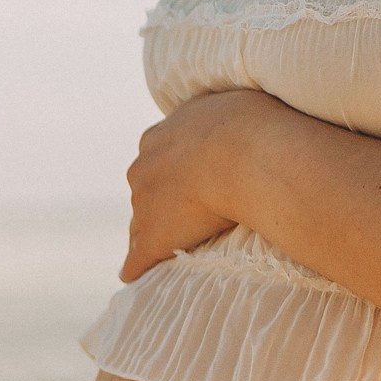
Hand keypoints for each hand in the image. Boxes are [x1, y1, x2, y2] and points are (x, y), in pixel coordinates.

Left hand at [121, 89, 282, 282]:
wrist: (242, 154)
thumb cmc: (247, 126)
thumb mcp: (229, 105)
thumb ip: (220, 117)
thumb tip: (234, 118)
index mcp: (158, 138)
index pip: (156, 162)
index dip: (170, 174)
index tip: (183, 184)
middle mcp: (143, 169)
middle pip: (144, 192)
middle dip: (158, 203)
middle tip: (179, 216)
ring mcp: (144, 204)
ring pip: (140, 223)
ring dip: (150, 233)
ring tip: (163, 249)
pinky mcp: (153, 237)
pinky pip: (138, 257)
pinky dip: (136, 266)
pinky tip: (133, 275)